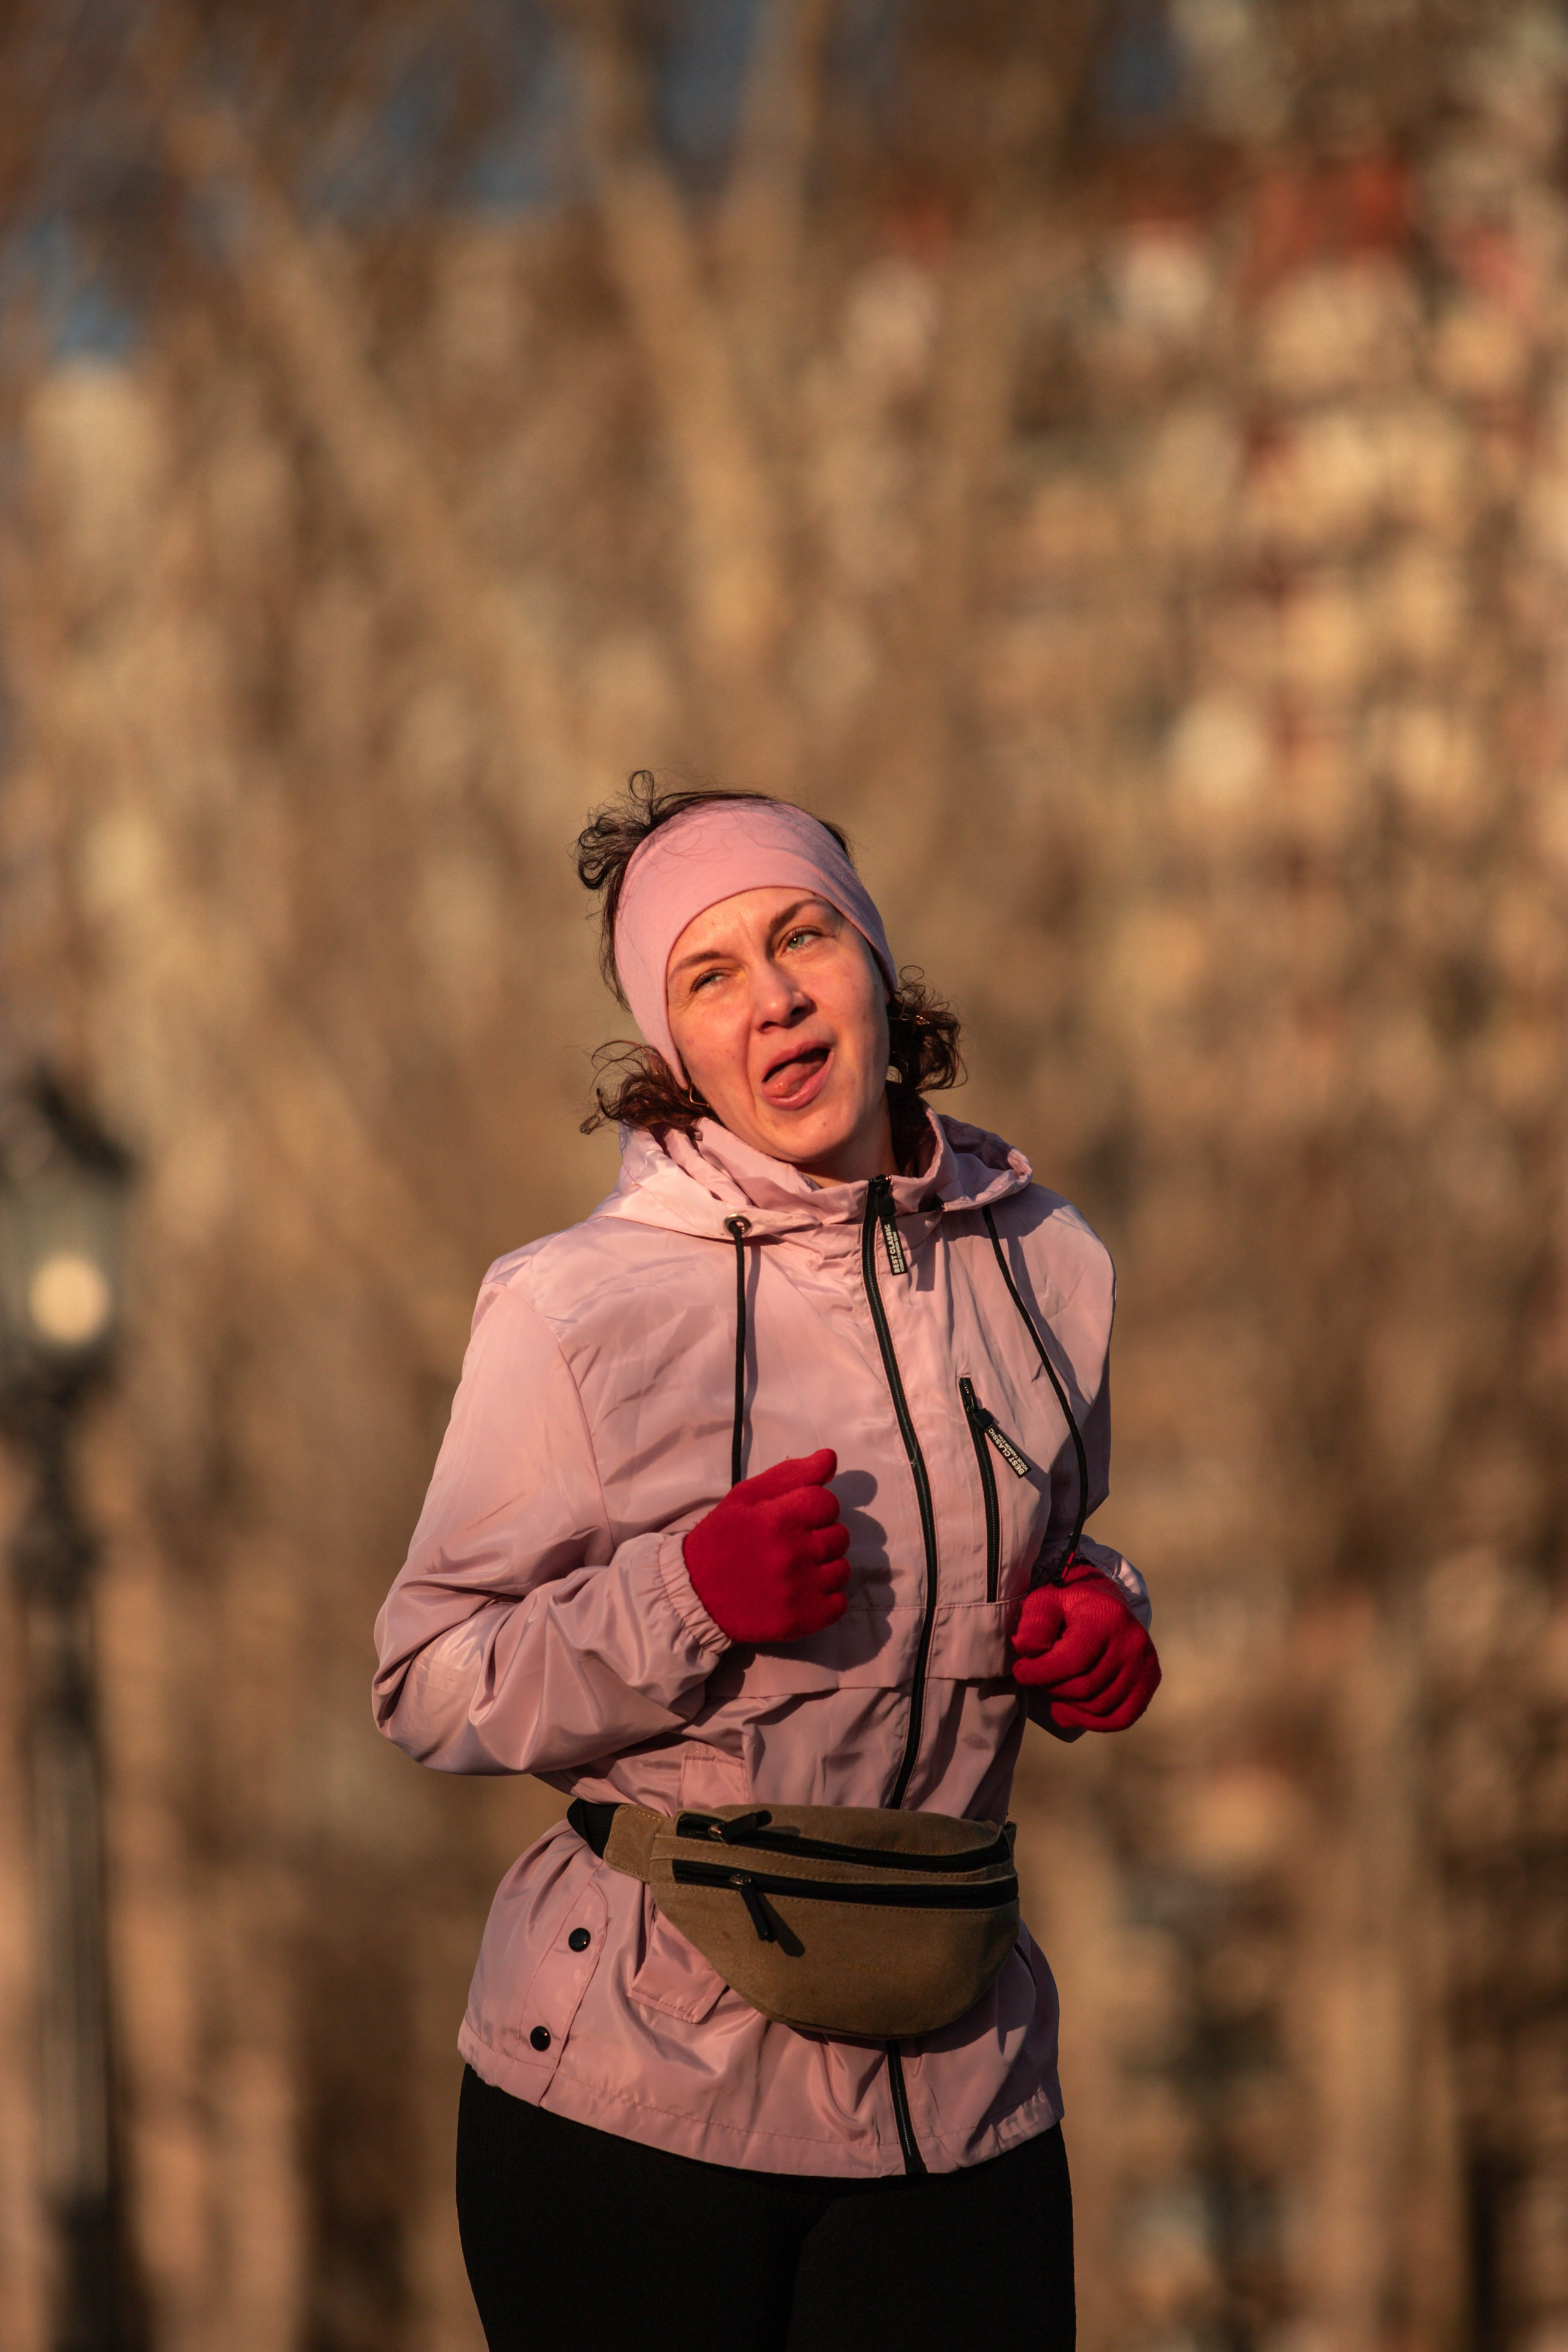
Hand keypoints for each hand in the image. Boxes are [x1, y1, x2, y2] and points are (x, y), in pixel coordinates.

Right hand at [683, 1450, 850, 1645]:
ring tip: (797, 1569)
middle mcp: (793, 1554)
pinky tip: (802, 1592)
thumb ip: (791, 1474)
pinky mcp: (802, 1620)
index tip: (796, 1517)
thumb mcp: (746, 1496)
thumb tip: (830, 1457)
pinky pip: (839, 1605)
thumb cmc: (721, 1538)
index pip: (828, 1502)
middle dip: (820, 1536)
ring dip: (825, 1567)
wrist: (693, 1593)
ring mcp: (800, 1590)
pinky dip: (826, 1599)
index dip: (815, 1507)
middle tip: (793, 1544)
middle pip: (840, 1535)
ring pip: (842, 1569)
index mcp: (778, 1519)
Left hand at [1012, 1558, 1159, 1731]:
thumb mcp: (1045, 1602)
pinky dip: (1093, 1722)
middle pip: (1084, 1687)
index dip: (1040, 1673)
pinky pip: (1121, 1718)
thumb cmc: (1070, 1605)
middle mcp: (1132, 1641)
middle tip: (1040, 1678)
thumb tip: (1027, 1650)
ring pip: (1099, 1706)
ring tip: (1056, 1688)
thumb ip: (1034, 1623)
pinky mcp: (1150, 1679)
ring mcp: (1145, 1662)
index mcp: (1106, 1616)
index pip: (1072, 1660)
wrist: (1106, 1603)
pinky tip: (1071, 1711)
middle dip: (1052, 1688)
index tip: (1021, 1671)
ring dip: (1069, 1704)